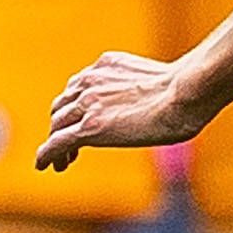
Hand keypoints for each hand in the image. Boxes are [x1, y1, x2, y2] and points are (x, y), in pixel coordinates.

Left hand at [35, 50, 208, 171]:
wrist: (184, 95)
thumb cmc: (188, 90)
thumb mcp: (160, 80)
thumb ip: (149, 88)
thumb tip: (171, 101)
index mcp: (105, 65)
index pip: (78, 86)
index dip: (75, 106)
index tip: (80, 119)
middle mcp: (89, 81)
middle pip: (62, 106)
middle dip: (62, 124)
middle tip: (68, 144)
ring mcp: (86, 104)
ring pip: (57, 125)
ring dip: (56, 142)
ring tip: (61, 161)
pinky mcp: (88, 128)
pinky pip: (56, 143)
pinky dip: (46, 155)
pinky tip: (44, 166)